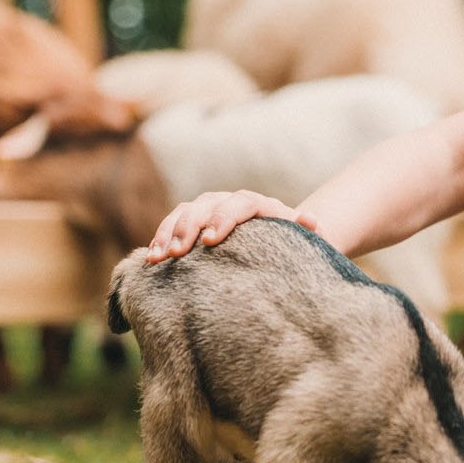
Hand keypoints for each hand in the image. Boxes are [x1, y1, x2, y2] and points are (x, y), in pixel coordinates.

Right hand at [145, 190, 317, 261]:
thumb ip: (305, 230)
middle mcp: (228, 201)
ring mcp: (207, 209)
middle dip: (189, 228)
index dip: (223, 219)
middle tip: (178, 253)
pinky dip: (160, 241)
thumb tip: (313, 222)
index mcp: (256, 204)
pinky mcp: (191, 222)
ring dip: (168, 234)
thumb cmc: (289, 243)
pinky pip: (171, 226)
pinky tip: (150, 261)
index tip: (211, 241)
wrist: (274, 239)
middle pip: (205, 206)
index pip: (239, 204)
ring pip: (183, 214)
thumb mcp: (300, 239)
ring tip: (157, 259)